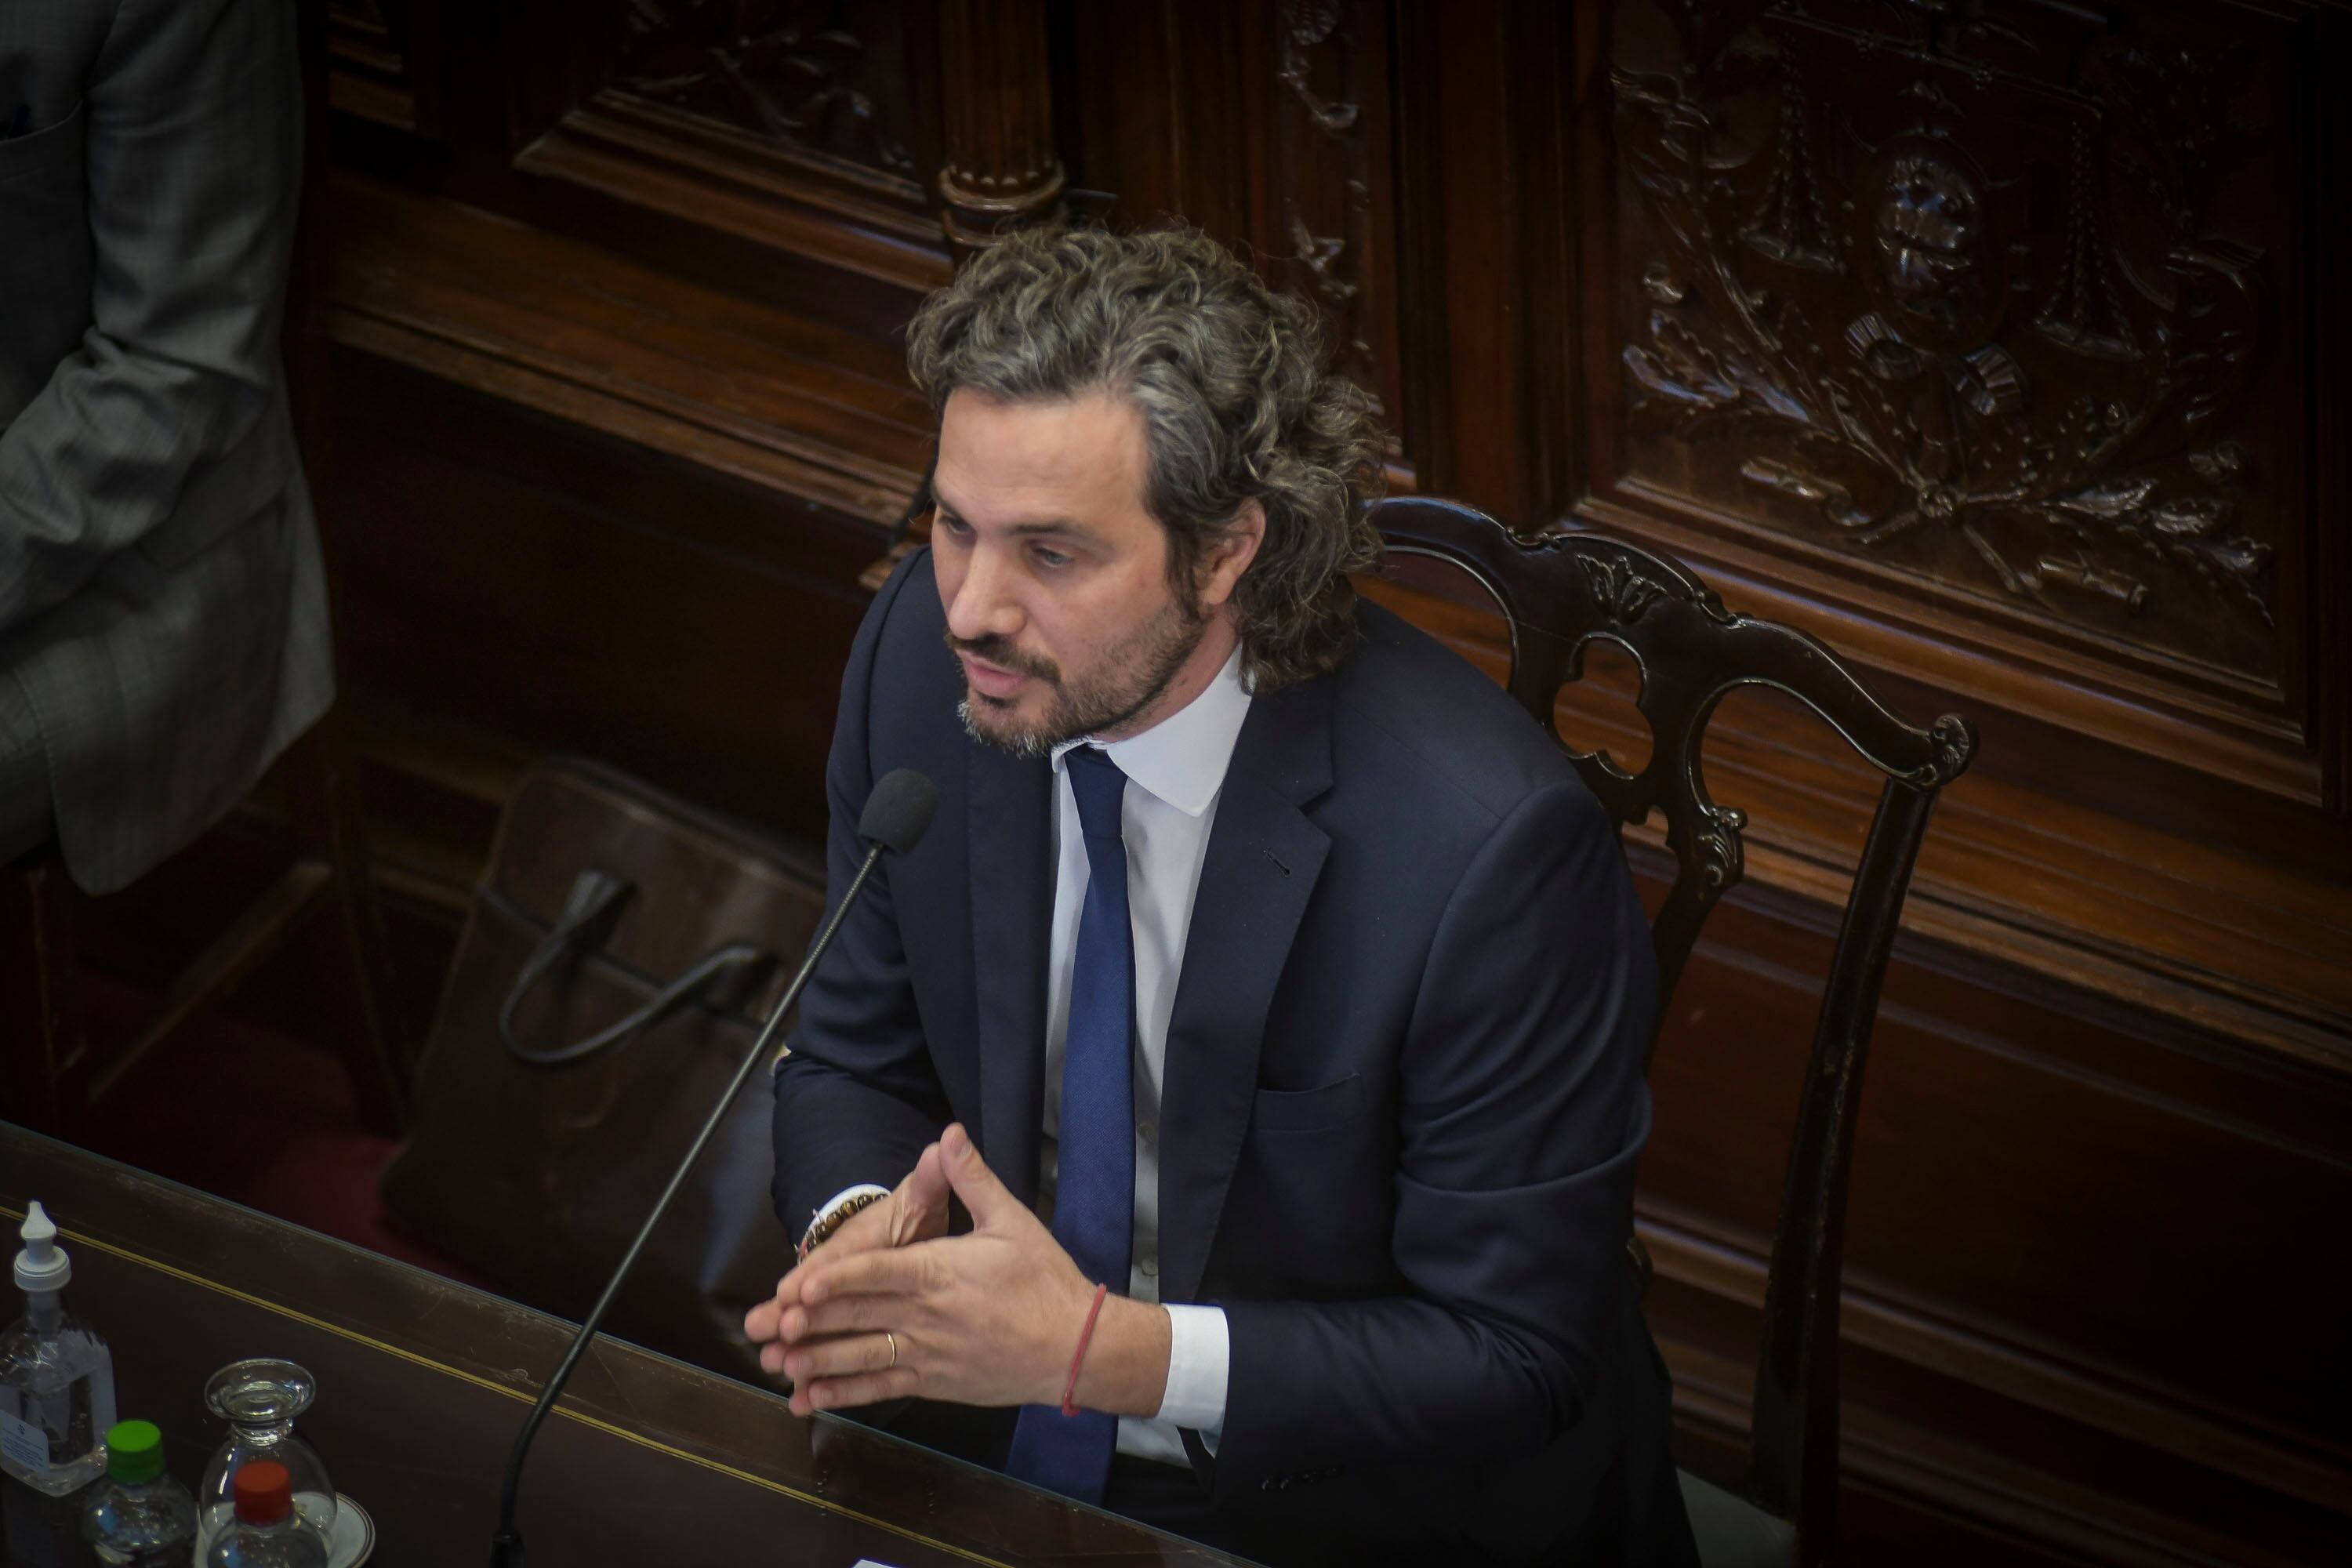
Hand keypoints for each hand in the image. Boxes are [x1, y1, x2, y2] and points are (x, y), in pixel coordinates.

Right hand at [744, 1139, 950, 1362]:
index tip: (794, 1290)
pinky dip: (819, 1379)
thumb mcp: (924, 1195)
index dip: (818, 1273)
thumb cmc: (915, 1211)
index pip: (839, 1257)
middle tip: (764, 1335)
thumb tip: (947, 1144)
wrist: (908, 1225)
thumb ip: (933, 1178)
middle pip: (815, 1296)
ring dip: (798, 1349)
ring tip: (776, 1372)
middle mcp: (846, 1273)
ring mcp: (846, 1304)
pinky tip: (802, 1403)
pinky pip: (835, 1356)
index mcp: (864, 1241)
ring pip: (819, 1330)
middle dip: (789, 1315)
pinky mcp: (856, 1329)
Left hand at [763, 1124, 1164, 1416]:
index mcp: (940, 1272)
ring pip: (861, 1357)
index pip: (878, 1274)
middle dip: (805, 1321)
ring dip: (814, 1360)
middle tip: (761, 1325)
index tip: (798, 1285)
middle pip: (856, 1316)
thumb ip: (973, 1178)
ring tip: (774, 1361)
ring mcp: (928, 1354)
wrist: (1076, 1347)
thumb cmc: (1045, 1280)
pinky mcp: (934, 1383)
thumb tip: (950, 1134)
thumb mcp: (1012, 1220)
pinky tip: (811, 1396)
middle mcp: (927, 1316)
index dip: (836, 1279)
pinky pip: (881, 1388)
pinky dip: (845, 1394)